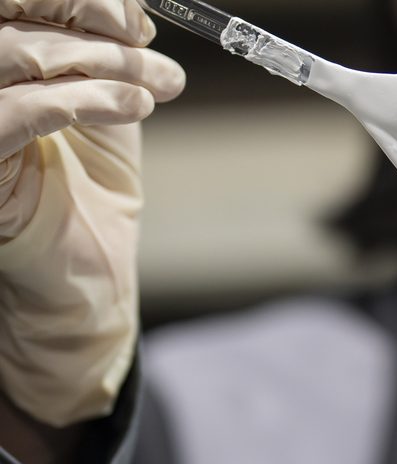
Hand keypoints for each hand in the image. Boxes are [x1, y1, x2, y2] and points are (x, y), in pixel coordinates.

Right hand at [0, 0, 183, 426]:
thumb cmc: (90, 189)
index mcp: (1, 59)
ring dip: (100, 62)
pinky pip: (18, 113)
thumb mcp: (108, 106)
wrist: (90, 271)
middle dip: (80, 14)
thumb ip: (111, 56)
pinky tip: (132, 107)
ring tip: (150, 87)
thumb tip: (134, 16)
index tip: (135, 22)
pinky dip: (83, 99)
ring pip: (14, 55)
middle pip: (7, 13)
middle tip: (141, 44)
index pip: (17, 0)